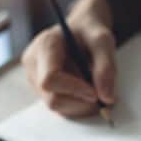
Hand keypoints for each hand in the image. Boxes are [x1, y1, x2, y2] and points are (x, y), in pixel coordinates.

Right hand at [21, 0, 116, 116]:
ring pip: (58, 107)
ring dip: (82, 105)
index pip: (50, 79)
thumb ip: (106, 67)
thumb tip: (106, 98)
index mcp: (44, 46)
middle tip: (103, 94)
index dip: (74, 90)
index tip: (96, 93)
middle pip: (53, 99)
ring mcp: (34, 80)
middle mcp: (33, 64)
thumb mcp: (103, 40)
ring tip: (95, 88)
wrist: (80, 31)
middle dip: (81, 102)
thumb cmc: (90, 32)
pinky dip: (78, 106)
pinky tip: (87, 92)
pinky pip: (60, 108)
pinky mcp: (41, 91)